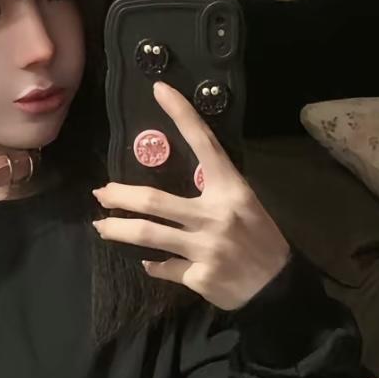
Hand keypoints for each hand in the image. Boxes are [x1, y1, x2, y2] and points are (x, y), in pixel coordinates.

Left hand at [92, 80, 290, 310]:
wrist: (278, 287)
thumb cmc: (260, 240)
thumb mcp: (244, 205)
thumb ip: (212, 194)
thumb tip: (170, 197)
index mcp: (230, 190)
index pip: (204, 144)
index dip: (182, 114)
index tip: (160, 90)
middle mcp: (215, 215)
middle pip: (154, 200)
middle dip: (120, 196)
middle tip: (101, 193)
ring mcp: (206, 248)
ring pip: (149, 235)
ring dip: (119, 230)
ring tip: (102, 226)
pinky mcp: (199, 277)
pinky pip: (164, 267)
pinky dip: (152, 264)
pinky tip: (148, 262)